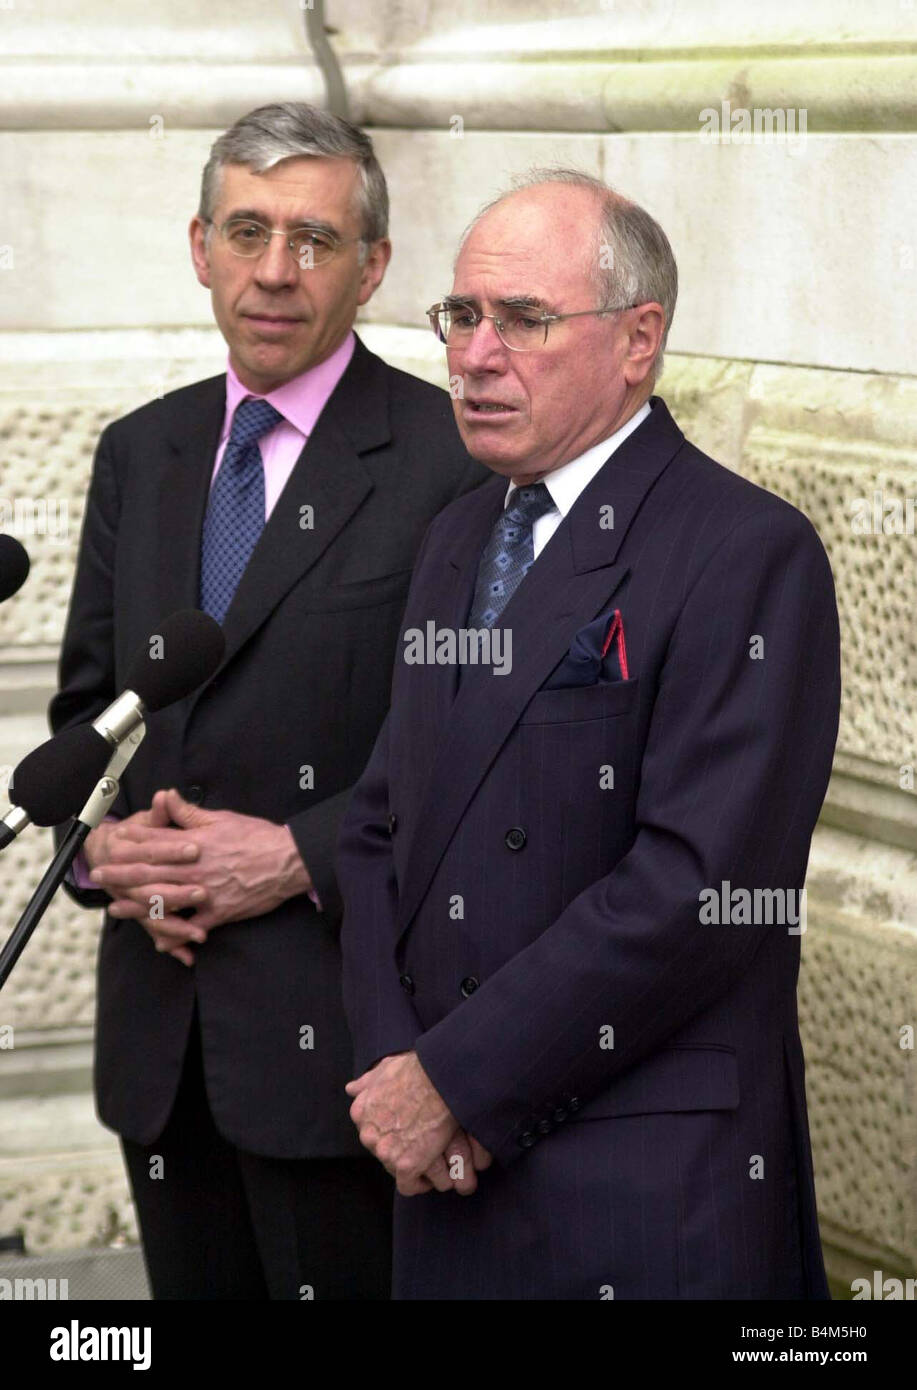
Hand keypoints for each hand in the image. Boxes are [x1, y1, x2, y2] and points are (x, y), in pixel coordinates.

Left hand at [88, 788, 312, 962]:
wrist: (287, 861)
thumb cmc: (256, 836)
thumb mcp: (221, 818)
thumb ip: (188, 812)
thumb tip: (164, 796)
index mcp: (194, 843)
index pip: (154, 843)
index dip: (129, 844)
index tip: (109, 844)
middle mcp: (194, 868)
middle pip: (150, 872)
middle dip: (121, 875)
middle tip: (98, 877)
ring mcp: (206, 892)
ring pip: (164, 900)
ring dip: (137, 906)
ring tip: (115, 909)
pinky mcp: (220, 911)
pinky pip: (193, 926)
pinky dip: (176, 935)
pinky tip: (159, 941)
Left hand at [346, 1052, 491, 1195]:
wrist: (438, 1078)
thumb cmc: (416, 1069)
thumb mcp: (385, 1068)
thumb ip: (366, 1081)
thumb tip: (351, 1088)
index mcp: (361, 1112)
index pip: (371, 1134)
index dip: (390, 1135)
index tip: (405, 1134)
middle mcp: (369, 1135)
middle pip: (382, 1153)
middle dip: (400, 1152)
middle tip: (421, 1147)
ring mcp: (386, 1152)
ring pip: (396, 1170)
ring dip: (412, 1168)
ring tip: (431, 1162)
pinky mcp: (407, 1166)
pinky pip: (410, 1186)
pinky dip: (421, 1183)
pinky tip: (435, 1176)